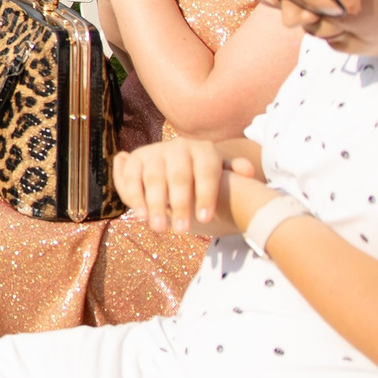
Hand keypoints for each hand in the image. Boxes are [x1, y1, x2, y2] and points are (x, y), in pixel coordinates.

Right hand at [113, 137, 259, 236]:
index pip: (206, 171)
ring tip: (159, 228)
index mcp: (204, 151)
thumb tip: (247, 170)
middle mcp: (178, 146)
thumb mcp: (225, 176)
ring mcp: (155, 151)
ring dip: (154, 204)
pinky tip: (140, 215)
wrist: (183, 169)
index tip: (205, 219)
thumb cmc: (208, 181)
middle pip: (179, 176)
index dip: (205, 195)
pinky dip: (133, 196)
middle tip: (182, 231)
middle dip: (180, 205)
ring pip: (153, 178)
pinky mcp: (136, 159)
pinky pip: (130, 177)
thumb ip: (235, 172)